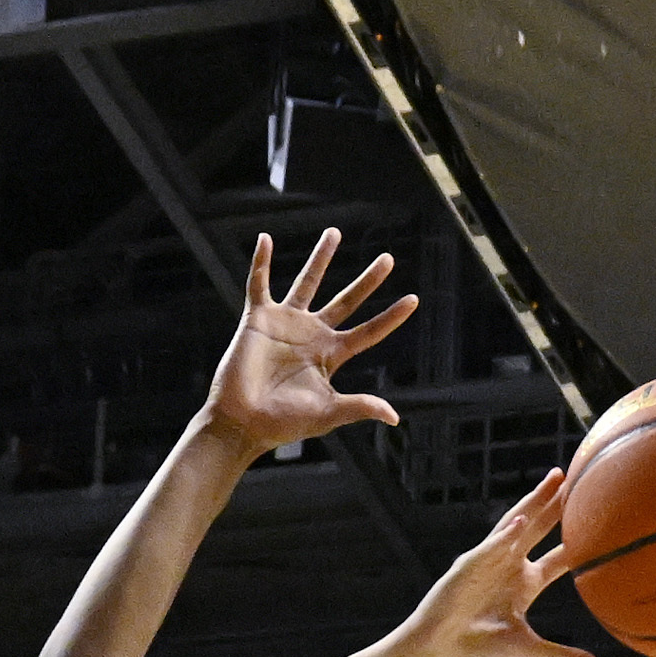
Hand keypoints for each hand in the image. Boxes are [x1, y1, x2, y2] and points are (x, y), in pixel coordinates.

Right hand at [201, 230, 419, 453]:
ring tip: (334, 232)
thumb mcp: (327, 414)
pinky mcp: (258, 320)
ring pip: (308, 282)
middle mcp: (312, 335)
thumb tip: (394, 417)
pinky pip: (259, 285)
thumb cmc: (282, 424)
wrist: (242, 422)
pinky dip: (260, 262)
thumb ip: (359, 407)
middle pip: (347, 301)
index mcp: (330, 355)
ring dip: (321, 258)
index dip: (390, 317)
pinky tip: (265, 239)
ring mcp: (286, 324)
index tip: (413, 300)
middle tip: (388, 259)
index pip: (368, 332)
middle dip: (367, 281)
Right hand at [393, 472, 600, 656]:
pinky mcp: (468, 565)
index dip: (579, 538)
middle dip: (558, 504)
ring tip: (555, 478)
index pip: (560, 557)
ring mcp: (489, 561)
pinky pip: (491, 546)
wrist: (442, 651)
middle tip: (580, 478)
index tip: (602, 520)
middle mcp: (510, 566)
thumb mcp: (530, 652)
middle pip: (541, 528)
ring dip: (536, 501)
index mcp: (525, 584)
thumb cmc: (481, 651)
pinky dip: (506, 534)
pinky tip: (522, 519)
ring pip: (518, 523)